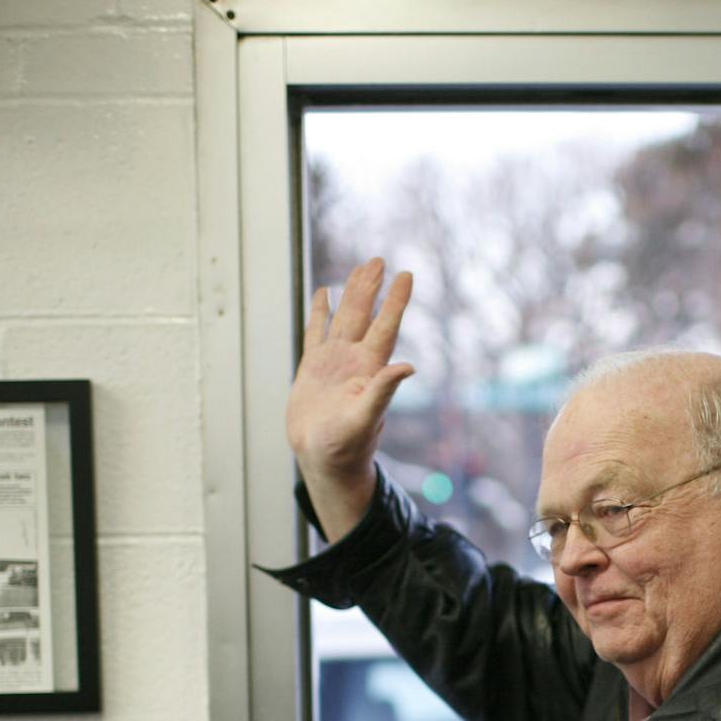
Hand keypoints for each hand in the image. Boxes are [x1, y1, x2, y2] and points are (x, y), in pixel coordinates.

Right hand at [286, 258, 415, 539]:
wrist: (322, 460)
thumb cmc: (346, 447)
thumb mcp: (365, 419)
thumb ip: (383, 391)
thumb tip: (407, 367)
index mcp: (369, 369)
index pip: (385, 326)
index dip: (395, 301)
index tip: (405, 274)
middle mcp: (354, 361)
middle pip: (364, 315)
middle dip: (372, 287)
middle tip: (380, 260)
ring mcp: (334, 362)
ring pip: (343, 318)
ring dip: (352, 293)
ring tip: (361, 268)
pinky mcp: (313, 369)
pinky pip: (316, 333)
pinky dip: (320, 313)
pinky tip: (323, 295)